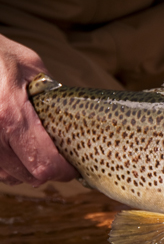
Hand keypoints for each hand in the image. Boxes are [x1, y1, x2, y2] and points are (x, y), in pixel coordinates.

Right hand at [0, 34, 77, 185]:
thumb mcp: (31, 67)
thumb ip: (52, 93)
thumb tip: (75, 113)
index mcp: (10, 113)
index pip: (44, 163)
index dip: (63, 171)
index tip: (74, 167)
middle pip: (28, 175)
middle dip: (49, 173)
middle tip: (60, 162)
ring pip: (8, 177)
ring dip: (26, 172)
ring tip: (37, 155)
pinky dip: (7, 167)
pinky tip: (16, 153)